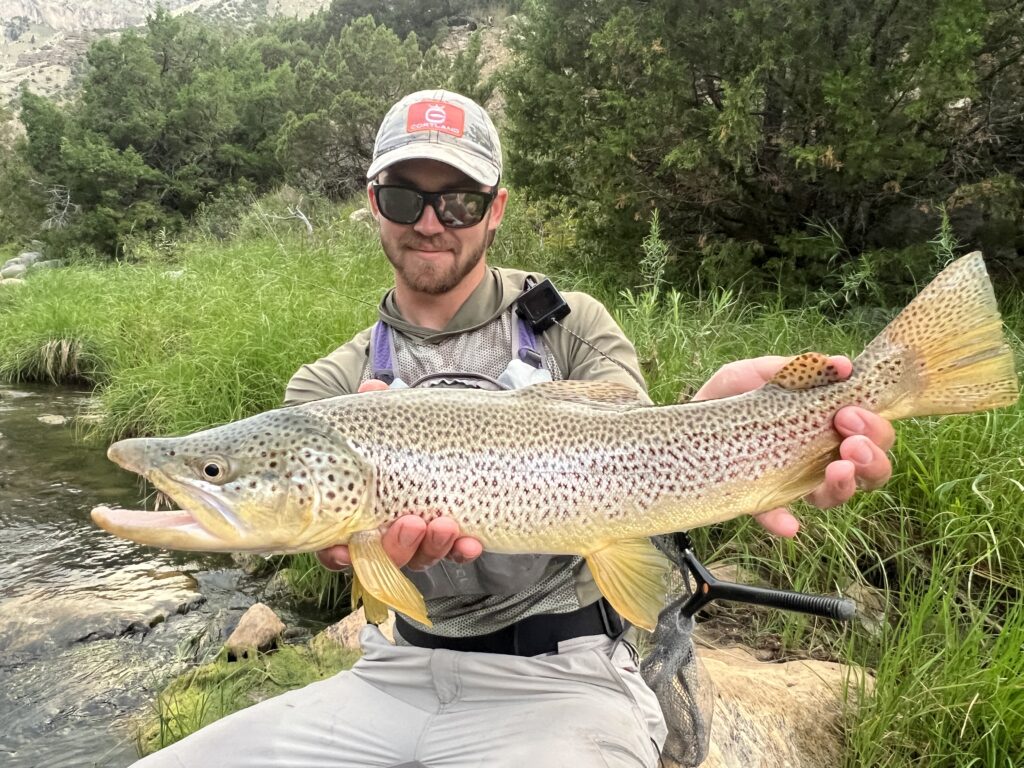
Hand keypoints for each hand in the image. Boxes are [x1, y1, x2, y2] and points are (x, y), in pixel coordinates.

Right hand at [316, 379, 484, 571]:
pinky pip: (454, 553)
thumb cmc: (396, 439)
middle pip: (384, 556)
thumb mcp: (385, 424)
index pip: (338, 547)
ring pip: (420, 557)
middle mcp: (383, 535)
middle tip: (413, 523)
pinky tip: (472, 540)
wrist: (440, 442)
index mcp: (354, 515)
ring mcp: (416, 541)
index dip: (338, 554)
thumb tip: (372, 389)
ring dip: (433, 546)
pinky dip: (461, 549)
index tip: (342, 549)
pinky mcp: (448, 539)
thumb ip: (375, 411)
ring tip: (447, 525)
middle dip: (399, 545)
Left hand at [692, 356, 894, 536]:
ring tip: (837, 468)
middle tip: (848, 440)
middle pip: (869, 468)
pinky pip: (777, 517)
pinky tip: (789, 522)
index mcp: (824, 425)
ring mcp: (790, 482)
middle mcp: (817, 458)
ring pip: (836, 496)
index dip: (874, 427)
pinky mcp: (757, 500)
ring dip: (846, 484)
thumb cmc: (727, 398)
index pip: (869, 433)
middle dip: (871, 455)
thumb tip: (841, 365)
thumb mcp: (755, 373)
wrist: (678, 425)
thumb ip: (794, 369)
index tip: (849, 412)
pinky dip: (784, 520)